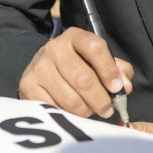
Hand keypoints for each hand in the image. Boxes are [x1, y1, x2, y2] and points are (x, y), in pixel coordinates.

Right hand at [18, 27, 132, 118]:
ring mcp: (39, 67)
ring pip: (70, 99)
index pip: (95, 48)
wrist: (42, 69)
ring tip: (90, 110)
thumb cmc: (77, 66)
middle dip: (100, 99)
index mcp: (74, 37)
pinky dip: (69, 116)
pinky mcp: (28, 86)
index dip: (108, 70)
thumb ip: (117, 70)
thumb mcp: (98, 61)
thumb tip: (125, 86)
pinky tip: (73, 113)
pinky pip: (55, 109)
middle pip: (83, 79)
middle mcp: (54, 48)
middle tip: (107, 109)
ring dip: (86, 110)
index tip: (117, 87)